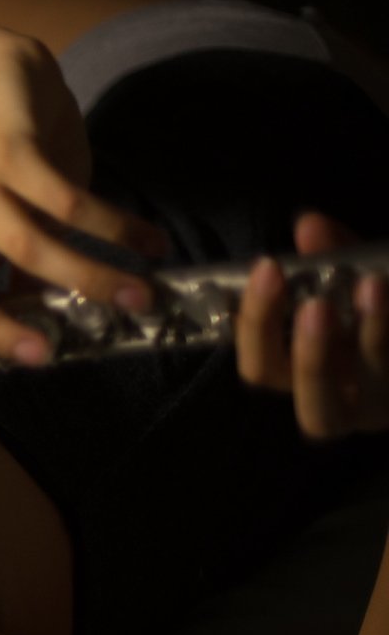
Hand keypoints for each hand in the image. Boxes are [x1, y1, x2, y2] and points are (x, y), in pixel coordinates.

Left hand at [0, 34, 166, 363]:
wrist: (5, 77)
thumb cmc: (22, 168)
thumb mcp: (21, 228)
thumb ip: (29, 277)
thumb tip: (58, 328)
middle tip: (48, 356)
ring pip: (26, 246)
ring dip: (86, 277)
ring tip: (140, 297)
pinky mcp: (12, 151)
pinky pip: (64, 200)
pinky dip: (112, 225)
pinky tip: (148, 240)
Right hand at [237, 211, 388, 439]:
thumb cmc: (371, 300)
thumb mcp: (353, 276)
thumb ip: (331, 256)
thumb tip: (309, 225)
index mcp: (302, 375)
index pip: (262, 368)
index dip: (257, 325)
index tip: (267, 267)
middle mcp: (342, 402)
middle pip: (313, 409)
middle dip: (311, 356)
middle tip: (314, 304)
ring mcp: (384, 404)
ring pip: (371, 394)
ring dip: (370, 338)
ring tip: (371, 284)